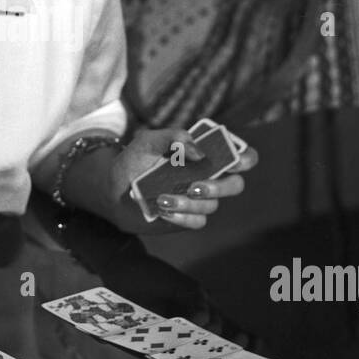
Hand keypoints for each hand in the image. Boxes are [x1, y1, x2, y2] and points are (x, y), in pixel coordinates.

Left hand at [108, 126, 256, 234]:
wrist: (113, 188)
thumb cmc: (135, 159)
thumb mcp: (149, 140)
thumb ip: (174, 137)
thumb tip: (199, 153)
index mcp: (206, 155)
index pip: (241, 157)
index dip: (245, 158)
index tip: (236, 161)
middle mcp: (208, 177)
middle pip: (235, 185)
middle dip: (220, 187)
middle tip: (194, 186)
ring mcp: (199, 200)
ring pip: (212, 205)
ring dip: (190, 203)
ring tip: (164, 198)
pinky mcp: (188, 218)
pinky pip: (197, 221)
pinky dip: (182, 216)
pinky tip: (163, 210)